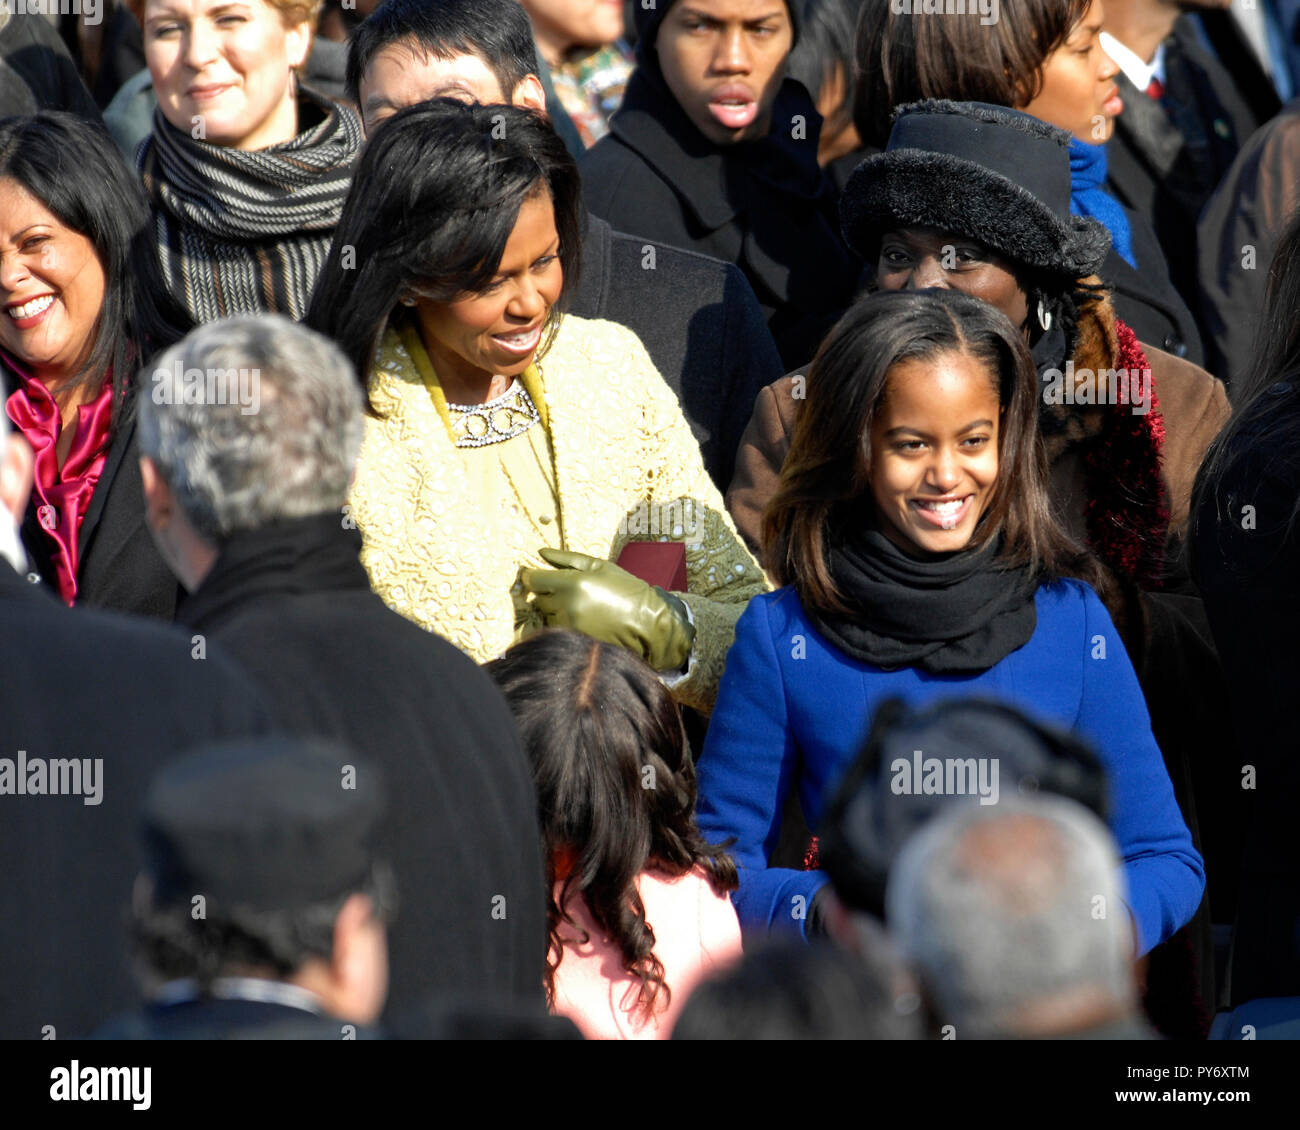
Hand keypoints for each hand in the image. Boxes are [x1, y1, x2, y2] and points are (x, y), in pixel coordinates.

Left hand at [515, 548, 695, 671]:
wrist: (647, 622)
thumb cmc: (625, 589)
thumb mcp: (599, 566)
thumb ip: (567, 559)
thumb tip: (540, 552)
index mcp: (573, 583)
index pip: (533, 580)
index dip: (532, 577)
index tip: (536, 576)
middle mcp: (567, 606)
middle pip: (537, 599)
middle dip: (546, 594)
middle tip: (566, 592)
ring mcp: (569, 627)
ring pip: (546, 616)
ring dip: (554, 610)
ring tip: (578, 606)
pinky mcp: (574, 641)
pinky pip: (556, 630)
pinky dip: (562, 625)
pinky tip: (581, 620)